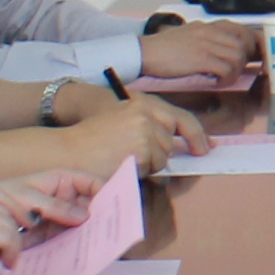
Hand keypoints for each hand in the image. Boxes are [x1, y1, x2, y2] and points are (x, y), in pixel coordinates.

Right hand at [0, 173, 78, 274]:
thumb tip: (7, 239)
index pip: (13, 190)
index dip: (43, 200)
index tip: (67, 207)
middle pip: (25, 199)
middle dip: (57, 209)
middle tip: (81, 218)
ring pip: (15, 225)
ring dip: (16, 246)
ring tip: (7, 260)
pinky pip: (8, 240)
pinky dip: (10, 254)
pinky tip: (3, 264)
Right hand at [60, 88, 195, 177]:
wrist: (69, 150)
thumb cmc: (92, 141)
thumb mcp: (122, 123)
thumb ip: (150, 129)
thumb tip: (181, 148)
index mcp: (143, 103)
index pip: (181, 118)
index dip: (196, 135)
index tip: (205, 148)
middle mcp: (147, 113)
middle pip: (172, 142)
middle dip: (160, 154)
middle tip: (136, 157)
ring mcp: (146, 130)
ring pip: (163, 158)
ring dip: (148, 164)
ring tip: (122, 157)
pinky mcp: (142, 148)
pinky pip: (152, 168)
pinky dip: (140, 172)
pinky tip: (120, 164)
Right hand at [142, 19, 261, 80]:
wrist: (145, 52)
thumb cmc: (165, 48)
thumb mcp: (192, 36)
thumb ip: (211, 40)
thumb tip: (229, 52)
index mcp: (210, 25)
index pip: (244, 30)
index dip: (256, 44)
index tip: (258, 56)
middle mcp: (211, 31)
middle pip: (246, 43)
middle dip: (250, 58)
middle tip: (245, 69)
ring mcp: (206, 43)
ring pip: (238, 57)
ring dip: (236, 71)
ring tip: (225, 77)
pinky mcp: (201, 58)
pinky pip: (226, 69)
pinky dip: (227, 78)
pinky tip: (218, 81)